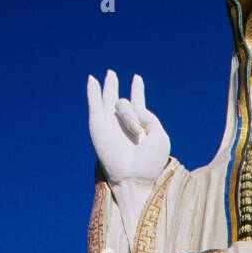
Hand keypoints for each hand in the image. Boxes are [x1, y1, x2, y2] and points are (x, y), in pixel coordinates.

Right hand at [87, 71, 169, 186]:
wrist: (133, 177)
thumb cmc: (149, 162)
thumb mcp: (159, 136)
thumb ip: (148, 116)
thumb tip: (131, 105)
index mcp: (141, 127)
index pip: (138, 103)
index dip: (137, 89)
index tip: (137, 78)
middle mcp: (124, 123)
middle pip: (124, 101)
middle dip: (131, 92)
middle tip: (116, 75)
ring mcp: (110, 123)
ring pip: (115, 100)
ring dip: (127, 113)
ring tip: (134, 132)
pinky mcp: (98, 124)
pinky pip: (95, 102)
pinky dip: (93, 90)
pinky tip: (92, 78)